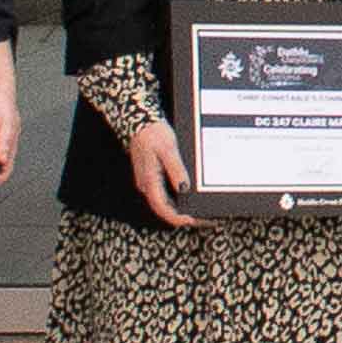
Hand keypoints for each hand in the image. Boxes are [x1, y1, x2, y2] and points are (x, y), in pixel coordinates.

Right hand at [117, 109, 194, 226]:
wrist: (139, 121)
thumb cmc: (152, 133)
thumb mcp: (168, 149)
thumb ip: (175, 169)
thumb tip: (183, 188)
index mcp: (150, 180)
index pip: (162, 208)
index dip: (176, 218)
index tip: (191, 221)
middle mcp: (147, 185)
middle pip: (164, 208)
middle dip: (181, 216)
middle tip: (201, 219)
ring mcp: (149, 182)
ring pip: (164, 202)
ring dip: (179, 209)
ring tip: (198, 210)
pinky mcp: (152, 176)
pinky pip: (164, 193)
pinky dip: (176, 199)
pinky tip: (188, 196)